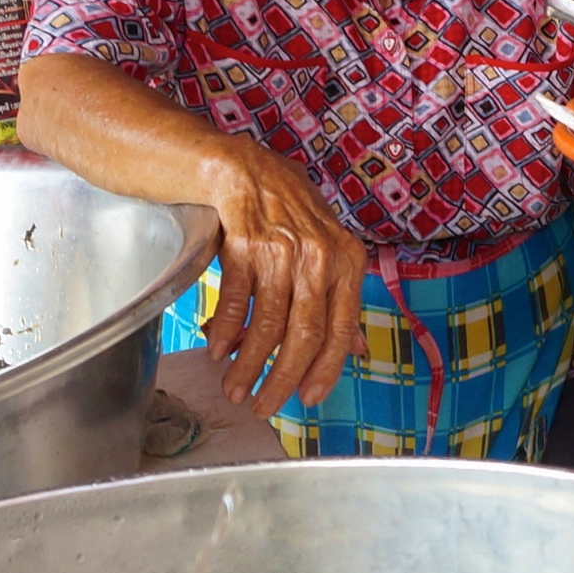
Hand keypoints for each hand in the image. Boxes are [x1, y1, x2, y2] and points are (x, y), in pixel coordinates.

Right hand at [200, 141, 366, 417]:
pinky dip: (226, 330)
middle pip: (304, 334)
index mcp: (347, 260)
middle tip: (262, 406)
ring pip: (268, 323)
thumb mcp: (325, 248)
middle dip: (281, 378)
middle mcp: (320, 254)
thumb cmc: (285, 210)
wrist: (240, 166)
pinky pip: (237, 299)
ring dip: (248, 363)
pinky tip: (216, 348)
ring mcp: (282, 247)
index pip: (340, 329)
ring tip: (233, 387)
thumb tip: (357, 348)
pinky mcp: (245, 241)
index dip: (325, 370)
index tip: (308, 399)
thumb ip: (339, 298)